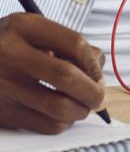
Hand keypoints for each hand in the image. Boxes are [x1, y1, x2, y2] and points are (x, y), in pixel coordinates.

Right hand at [0, 13, 105, 132]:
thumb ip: (65, 43)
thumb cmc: (7, 45)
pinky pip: (45, 124)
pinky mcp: (2, 112)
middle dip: (92, 90)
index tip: (98, 71)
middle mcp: (10, 54)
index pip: (73, 43)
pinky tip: (63, 114)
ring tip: (83, 105)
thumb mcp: (31, 30)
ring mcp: (4, 85)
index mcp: (22, 27)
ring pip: (58, 106)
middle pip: (66, 76)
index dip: (93, 61)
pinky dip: (63, 122)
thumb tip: (98, 66)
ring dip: (81, 110)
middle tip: (99, 97)